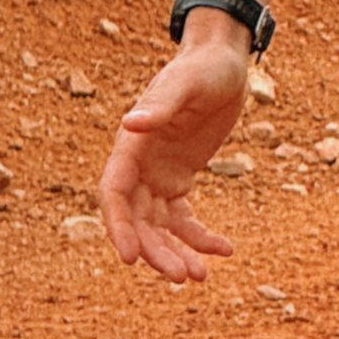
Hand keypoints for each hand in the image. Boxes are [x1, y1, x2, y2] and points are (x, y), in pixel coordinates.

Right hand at [98, 21, 249, 283]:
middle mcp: (139, 165)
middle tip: (182, 277)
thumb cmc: (202, 68)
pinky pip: (185, 218)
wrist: (224, 61)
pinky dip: (201, 237)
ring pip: (159, 226)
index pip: (113, 194)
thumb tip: (131, 125)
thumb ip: (160, 104)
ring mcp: (158, 175)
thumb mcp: (185, 83)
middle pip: (137, 219)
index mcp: (131, 145)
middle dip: (155, 250)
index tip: (131, 257)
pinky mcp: (181, 179)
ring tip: (200, 276)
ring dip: (176, 252)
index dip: (118, 227)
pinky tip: (225, 250)